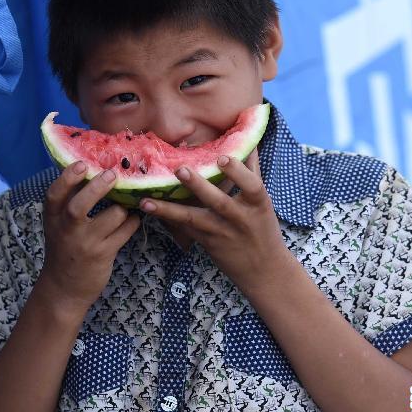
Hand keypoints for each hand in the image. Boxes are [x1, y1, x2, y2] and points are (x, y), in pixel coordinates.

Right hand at [38, 161, 140, 313]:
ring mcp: (85, 244)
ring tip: (129, 202)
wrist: (64, 288)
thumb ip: (67, 202)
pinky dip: (133, 222)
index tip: (82, 163)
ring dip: (124, 206)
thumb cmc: (63, 249)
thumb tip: (88, 169)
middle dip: (98, 187)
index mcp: (53, 219)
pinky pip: (125, 232)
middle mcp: (67, 230)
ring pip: (112, 216)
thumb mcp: (57, 226)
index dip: (68, 177)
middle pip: (79, 206)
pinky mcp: (103, 254)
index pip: (55, 194)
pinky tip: (135, 218)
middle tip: (112, 174)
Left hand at [139, 151, 289, 297]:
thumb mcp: (263, 201)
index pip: (251, 186)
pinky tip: (148, 209)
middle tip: (180, 170)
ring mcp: (221, 232)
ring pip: (193, 219)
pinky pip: (184, 229)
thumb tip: (249, 141)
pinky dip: (167, 218)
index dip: (237, 171)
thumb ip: (252, 171)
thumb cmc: (263, 228)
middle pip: (218, 202)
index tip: (222, 157)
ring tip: (147, 201)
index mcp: (257, 204)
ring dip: (169, 209)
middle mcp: (239, 218)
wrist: (263, 270)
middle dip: (199, 187)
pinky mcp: (206, 242)